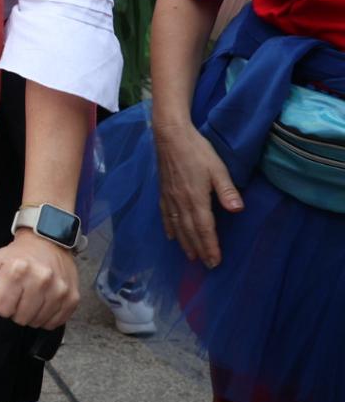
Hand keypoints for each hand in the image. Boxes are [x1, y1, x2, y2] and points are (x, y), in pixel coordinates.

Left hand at [0, 230, 79, 329]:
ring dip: (31, 315)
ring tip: (31, 298)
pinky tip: (44, 303)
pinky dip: (47, 318)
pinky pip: (55, 323)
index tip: (4, 294)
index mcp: (16, 269)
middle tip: (19, 296)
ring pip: (37, 322)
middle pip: (19, 318)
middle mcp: (40, 279)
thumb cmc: (17, 253)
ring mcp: (59, 289)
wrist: (49, 239)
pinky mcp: (72, 298)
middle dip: (15, 311)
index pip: (0, 308)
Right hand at [153, 120, 241, 266]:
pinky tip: (170, 236)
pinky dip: (168, 228)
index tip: (215, 261)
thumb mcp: (217, 168)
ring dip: (184, 243)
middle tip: (206, 265)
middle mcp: (180, 202)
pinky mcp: (163, 192)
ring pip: (176, 226)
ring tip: (190, 256)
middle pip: (190, 231)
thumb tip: (238, 210)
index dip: (210, 246)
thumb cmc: (197, 150)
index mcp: (196, 198)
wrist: (170, 136)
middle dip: (199, 249)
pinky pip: (165, 215)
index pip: (204, 228)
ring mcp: (169, 198)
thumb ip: (227, 190)